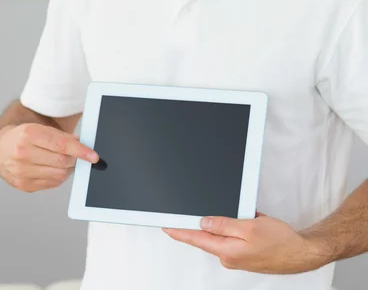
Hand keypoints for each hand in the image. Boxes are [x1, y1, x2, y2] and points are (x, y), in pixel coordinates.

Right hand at [0, 123, 98, 192]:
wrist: (1, 148)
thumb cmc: (24, 135)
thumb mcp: (42, 127)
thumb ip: (62, 136)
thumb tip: (82, 144)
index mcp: (28, 134)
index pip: (61, 144)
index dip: (81, 150)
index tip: (94, 156)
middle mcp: (22, 153)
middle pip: (62, 161)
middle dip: (74, 159)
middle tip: (77, 155)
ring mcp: (21, 172)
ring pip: (58, 175)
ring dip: (68, 169)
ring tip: (64, 160)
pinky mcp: (23, 185)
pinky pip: (52, 184)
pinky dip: (59, 176)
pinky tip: (53, 168)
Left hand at [163, 212, 322, 273]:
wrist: (300, 253)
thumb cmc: (279, 241)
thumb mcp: (250, 226)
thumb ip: (224, 225)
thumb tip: (203, 223)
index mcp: (227, 251)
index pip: (196, 239)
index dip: (179, 231)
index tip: (165, 225)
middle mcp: (228, 257)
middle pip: (207, 237)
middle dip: (204, 222)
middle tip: (202, 208)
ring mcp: (236, 258)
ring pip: (221, 236)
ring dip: (225, 224)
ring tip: (243, 217)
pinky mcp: (244, 255)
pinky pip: (232, 238)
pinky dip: (235, 228)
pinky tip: (248, 222)